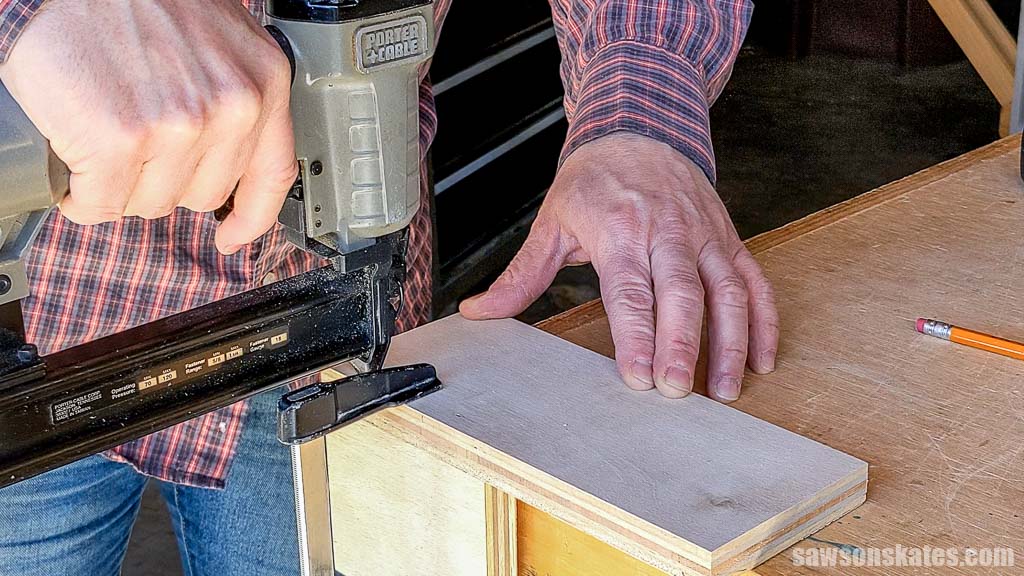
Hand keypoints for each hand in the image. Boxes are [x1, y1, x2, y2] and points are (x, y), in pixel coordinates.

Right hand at [0, 0, 295, 253]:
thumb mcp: (218, 40)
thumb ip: (233, 93)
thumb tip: (224, 156)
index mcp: (264, 82)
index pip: (274, 175)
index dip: (251, 218)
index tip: (233, 236)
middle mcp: (232, 108)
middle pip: (202, 196)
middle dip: (163, 180)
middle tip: (133, 143)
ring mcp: (179, 126)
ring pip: (151, 203)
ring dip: (120, 186)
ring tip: (101, 138)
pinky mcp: (121, 139)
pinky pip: (101, 204)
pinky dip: (80, 196)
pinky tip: (75, 167)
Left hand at [460, 133, 778, 401]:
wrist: (642, 128)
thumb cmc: (594, 181)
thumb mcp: (552, 221)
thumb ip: (521, 274)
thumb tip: (478, 311)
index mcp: (620, 228)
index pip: (630, 289)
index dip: (636, 335)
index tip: (637, 378)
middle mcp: (668, 231)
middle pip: (682, 293)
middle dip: (681, 344)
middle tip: (676, 391)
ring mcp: (704, 234)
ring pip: (728, 290)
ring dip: (730, 342)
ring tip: (722, 390)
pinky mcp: (729, 238)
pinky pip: (755, 281)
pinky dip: (763, 321)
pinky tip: (759, 360)